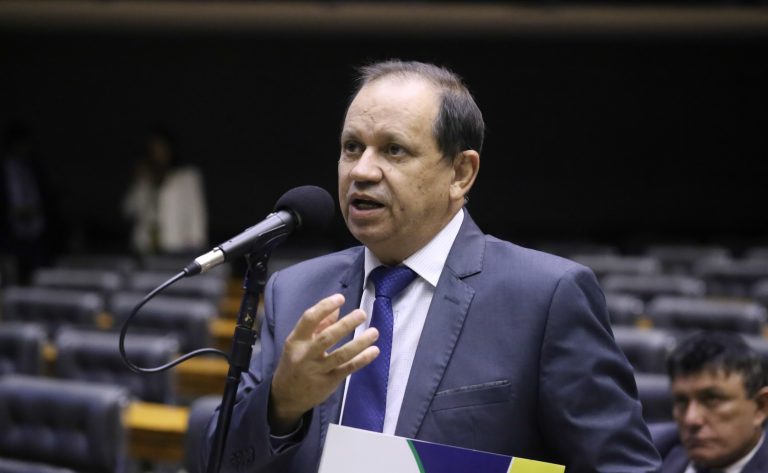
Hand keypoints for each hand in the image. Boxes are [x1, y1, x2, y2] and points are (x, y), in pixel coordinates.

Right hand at [268, 294, 378, 433]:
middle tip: (362, 314)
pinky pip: (347, 369)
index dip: (324, 307)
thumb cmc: (294, 362)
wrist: (286, 396)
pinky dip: (362, 360)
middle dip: (346, 325)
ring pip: (341, 355)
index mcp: (296, 340)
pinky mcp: (328, 382)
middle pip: (327, 338)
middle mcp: (306, 355)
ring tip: (374, 332)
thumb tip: (336, 309)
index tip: (340, 298)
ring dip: (359, 343)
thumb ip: (318, 326)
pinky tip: (374, 351)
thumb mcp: (299, 342)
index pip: (309, 320)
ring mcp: (317, 370)